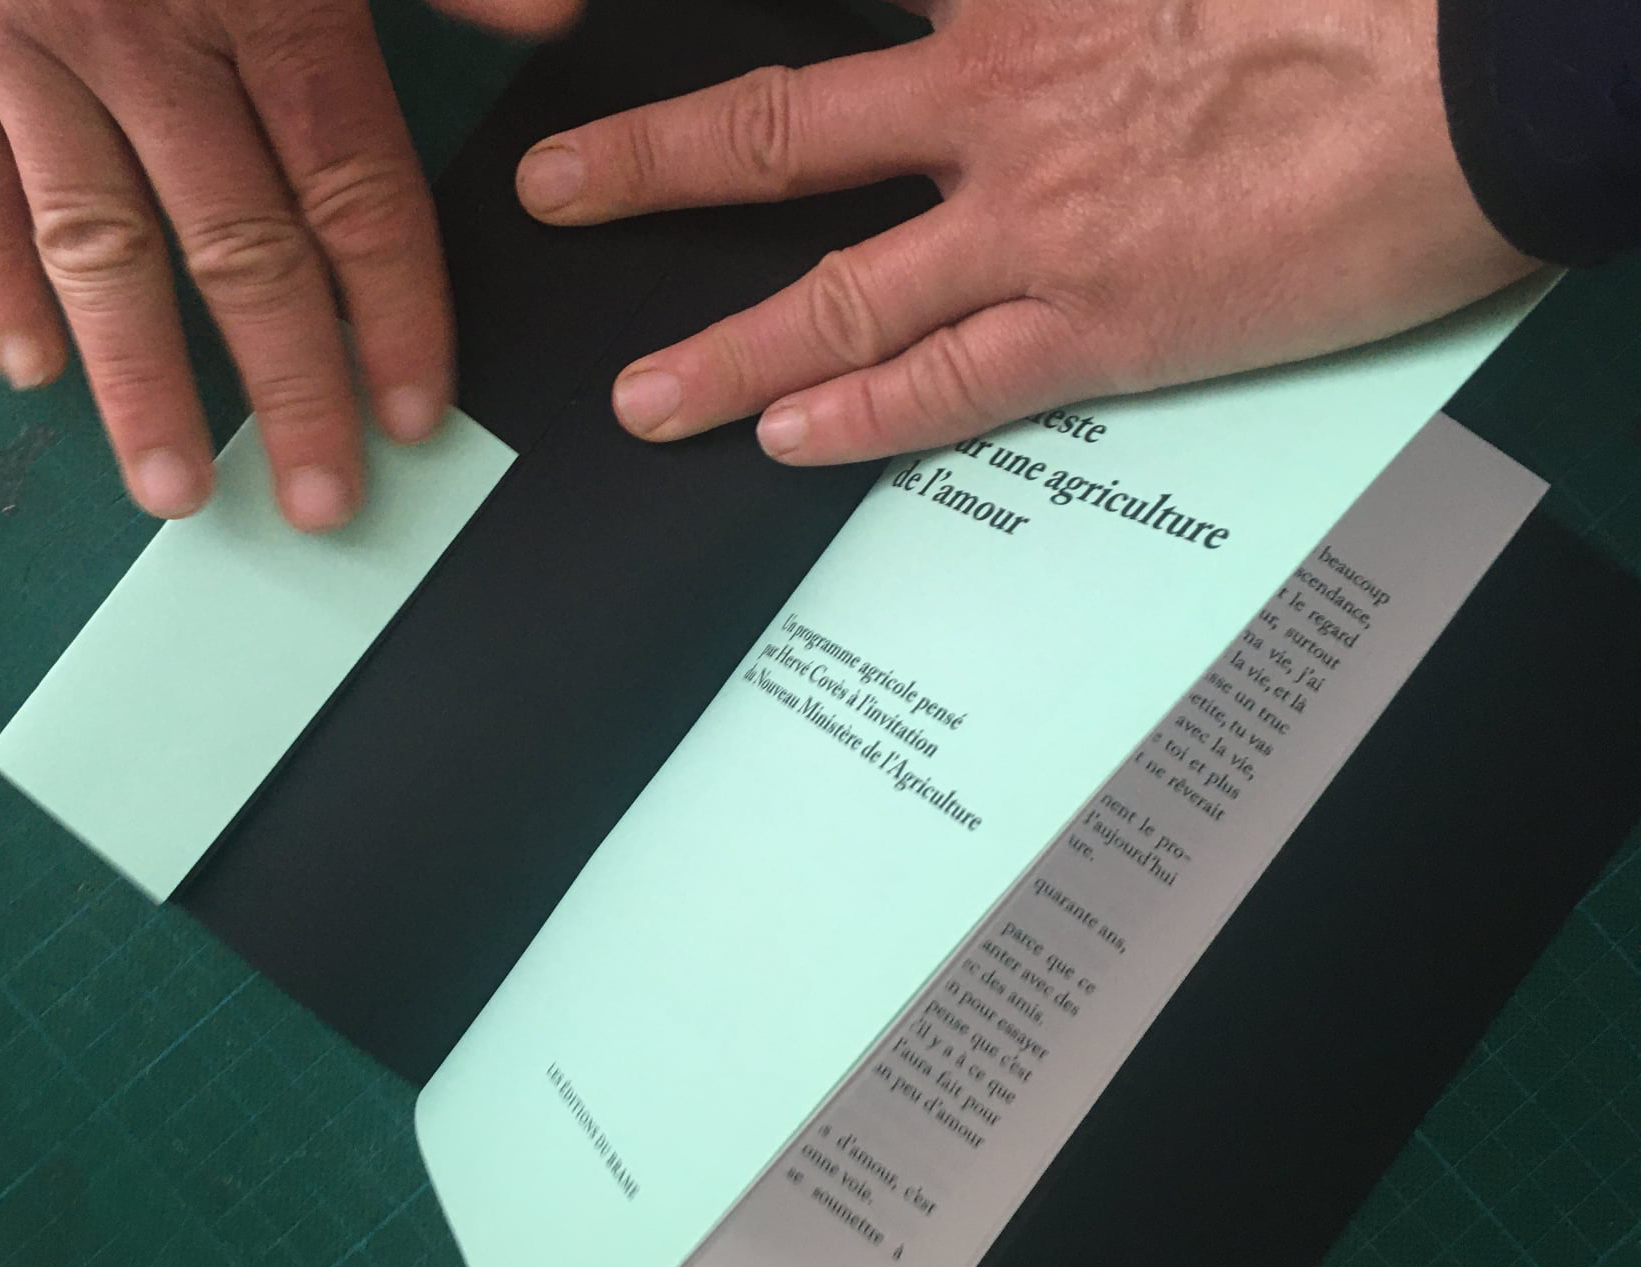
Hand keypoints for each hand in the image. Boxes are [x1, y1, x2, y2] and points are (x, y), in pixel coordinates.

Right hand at [0, 0, 576, 529]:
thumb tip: (550, 19)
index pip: (350, 184)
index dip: (394, 306)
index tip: (418, 410)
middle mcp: (143, 35)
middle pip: (235, 245)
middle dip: (290, 386)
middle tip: (326, 502)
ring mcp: (18, 42)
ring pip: (93, 242)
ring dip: (141, 379)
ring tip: (180, 488)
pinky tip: (32, 369)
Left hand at [516, 0, 1540, 464]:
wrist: (1489, 70)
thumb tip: (991, 8)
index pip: (824, 10)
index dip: (715, 20)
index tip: (615, 23)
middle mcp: (996, 105)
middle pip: (777, 134)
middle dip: (649, 162)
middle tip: (555, 187)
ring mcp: (1039, 226)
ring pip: (836, 297)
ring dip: (724, 350)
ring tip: (639, 398)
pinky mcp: (1105, 327)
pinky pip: (952, 388)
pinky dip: (862, 420)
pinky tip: (785, 444)